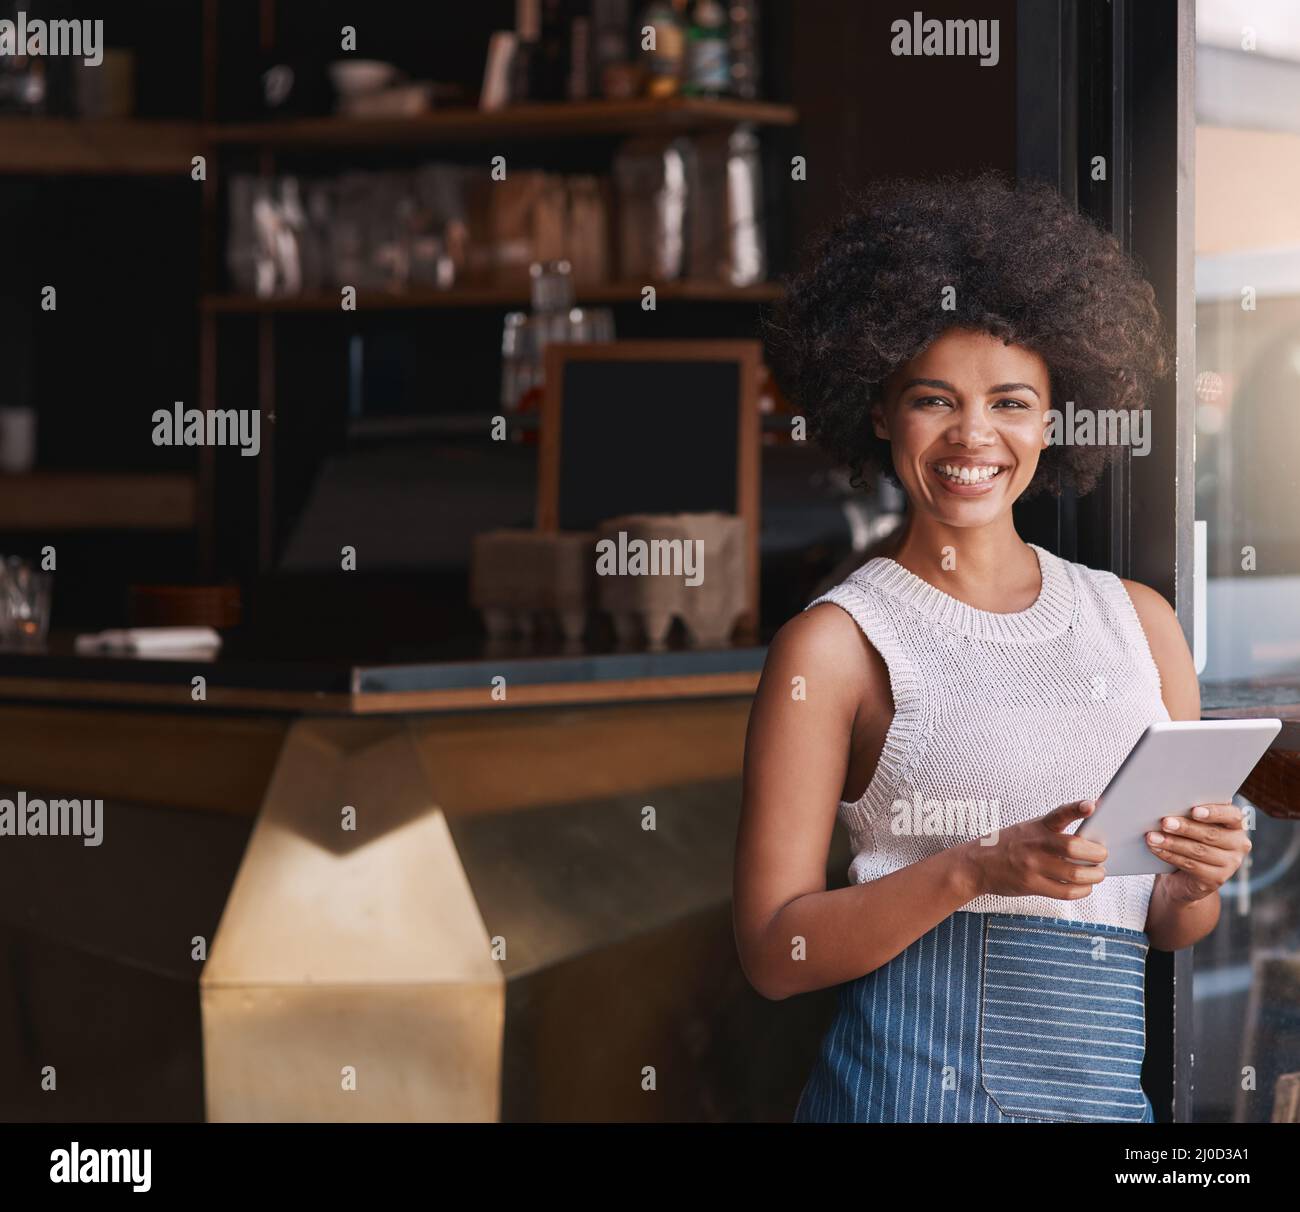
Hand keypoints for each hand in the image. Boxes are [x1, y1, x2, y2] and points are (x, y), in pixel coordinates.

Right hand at [966, 799, 1109, 899]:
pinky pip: (1066, 891)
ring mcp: (1032, 866)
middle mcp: (1035, 844)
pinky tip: (1085, 887)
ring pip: (1075, 873)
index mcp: (1036, 826)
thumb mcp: (1026, 830)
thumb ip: (1053, 833)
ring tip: (1098, 873)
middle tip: (1103, 855)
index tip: (1092, 805)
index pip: (1059, 813)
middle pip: (1074, 848)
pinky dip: (1082, 890)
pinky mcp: (1031, 885)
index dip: (1076, 808)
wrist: (975, 865)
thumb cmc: (1008, 846)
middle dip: (1097, 853)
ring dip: (1094, 875)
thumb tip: (1089, 842)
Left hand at [1147, 802, 1250, 903]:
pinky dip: (1170, 855)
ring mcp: (1230, 864)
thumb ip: (1191, 813)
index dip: (1214, 812)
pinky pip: (1191, 865)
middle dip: (1185, 828)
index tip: (1194, 811)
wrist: (1185, 874)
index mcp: (1236, 825)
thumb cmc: (1189, 838)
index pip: (1232, 816)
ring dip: (1172, 843)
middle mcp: (1239, 844)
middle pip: (1211, 834)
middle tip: (1164, 822)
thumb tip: (1171, 802)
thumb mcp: (1194, 823)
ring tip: (1152, 837)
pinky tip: (1156, 849)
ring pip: (1198, 851)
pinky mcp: (1216, 879)